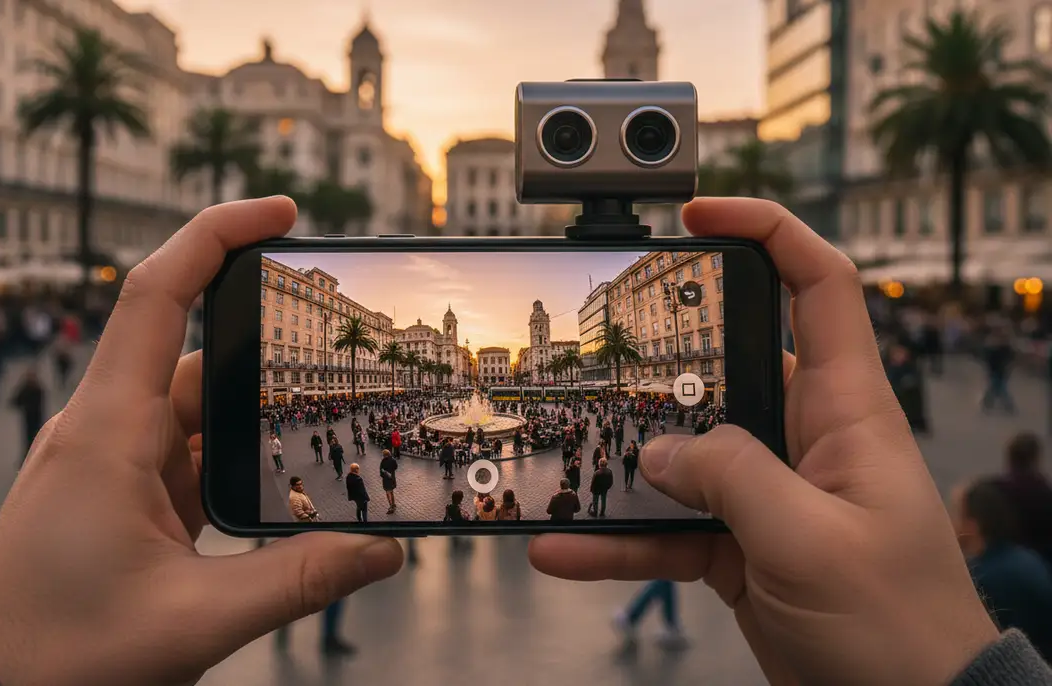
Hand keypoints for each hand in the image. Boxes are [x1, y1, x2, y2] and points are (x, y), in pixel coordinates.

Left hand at [0, 198, 403, 685]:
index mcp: (108, 432)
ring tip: (328, 432)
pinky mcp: (118, 497)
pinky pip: (187, 456)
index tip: (282, 214)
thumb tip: (385, 551)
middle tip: (345, 352)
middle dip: (271, 351)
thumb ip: (299, 581)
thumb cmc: (62, 655)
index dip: (216, 234)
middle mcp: (106, 431)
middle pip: (200, 357)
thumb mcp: (194, 620)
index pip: (159, 296)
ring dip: (256, 421)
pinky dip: (234, 460)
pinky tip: (278, 485)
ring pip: (198, 413)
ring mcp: (110, 464)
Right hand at [528, 199, 997, 685]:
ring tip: (565, 462)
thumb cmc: (899, 626)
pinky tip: (567, 549)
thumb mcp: (811, 542)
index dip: (769, 232)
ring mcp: (770, 493)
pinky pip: (668, 528)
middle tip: (601, 348)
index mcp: (847, 412)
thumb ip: (733, 480)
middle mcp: (806, 439)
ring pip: (684, 457)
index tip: (701, 215)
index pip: (820, 288)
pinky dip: (620, 539)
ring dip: (624, 466)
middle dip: (662, 357)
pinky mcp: (742, 544)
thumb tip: (662, 453)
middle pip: (726, 367)